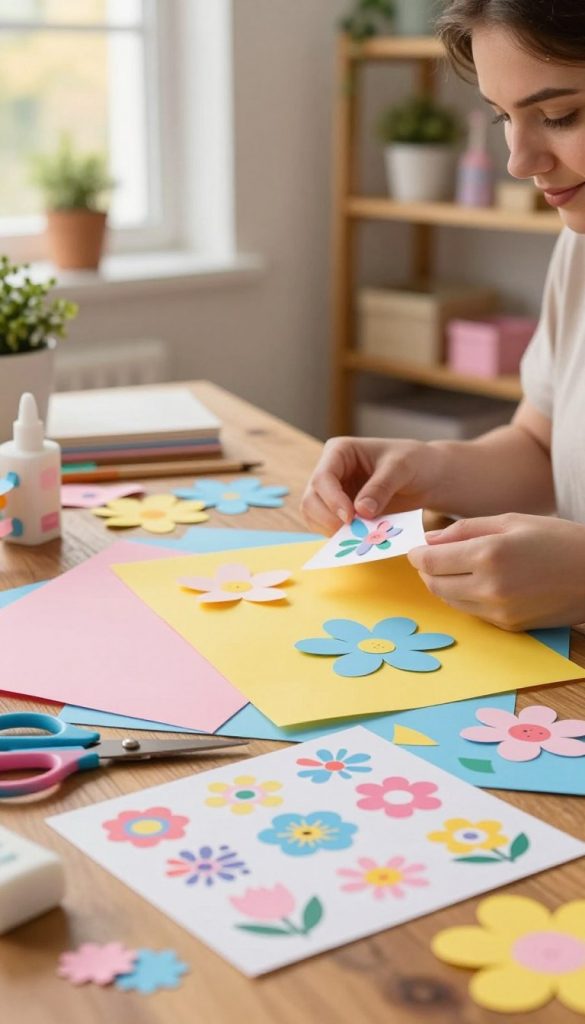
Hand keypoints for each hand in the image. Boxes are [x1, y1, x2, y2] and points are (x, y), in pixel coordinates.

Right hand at [300, 436, 443, 534]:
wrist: (427, 476)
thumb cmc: (414, 462)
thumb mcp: (401, 468)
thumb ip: (380, 487)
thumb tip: (361, 511)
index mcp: (339, 452)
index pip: (323, 478)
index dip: (332, 500)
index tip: (350, 517)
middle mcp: (330, 472)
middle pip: (311, 499)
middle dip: (327, 519)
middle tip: (352, 533)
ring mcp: (333, 493)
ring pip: (314, 516)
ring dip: (331, 530)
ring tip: (358, 535)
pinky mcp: (340, 512)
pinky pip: (329, 527)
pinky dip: (339, 536)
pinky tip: (359, 537)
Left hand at [407, 513, 584, 629]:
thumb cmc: (557, 540)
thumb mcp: (510, 521)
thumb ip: (464, 530)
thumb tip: (428, 540)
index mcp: (488, 555)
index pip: (430, 562)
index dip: (416, 555)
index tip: (416, 549)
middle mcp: (489, 587)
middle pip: (434, 584)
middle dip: (426, 570)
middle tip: (432, 557)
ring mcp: (498, 611)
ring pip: (449, 601)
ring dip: (443, 585)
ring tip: (455, 567)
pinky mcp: (507, 626)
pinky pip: (471, 612)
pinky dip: (464, 597)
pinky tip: (477, 582)